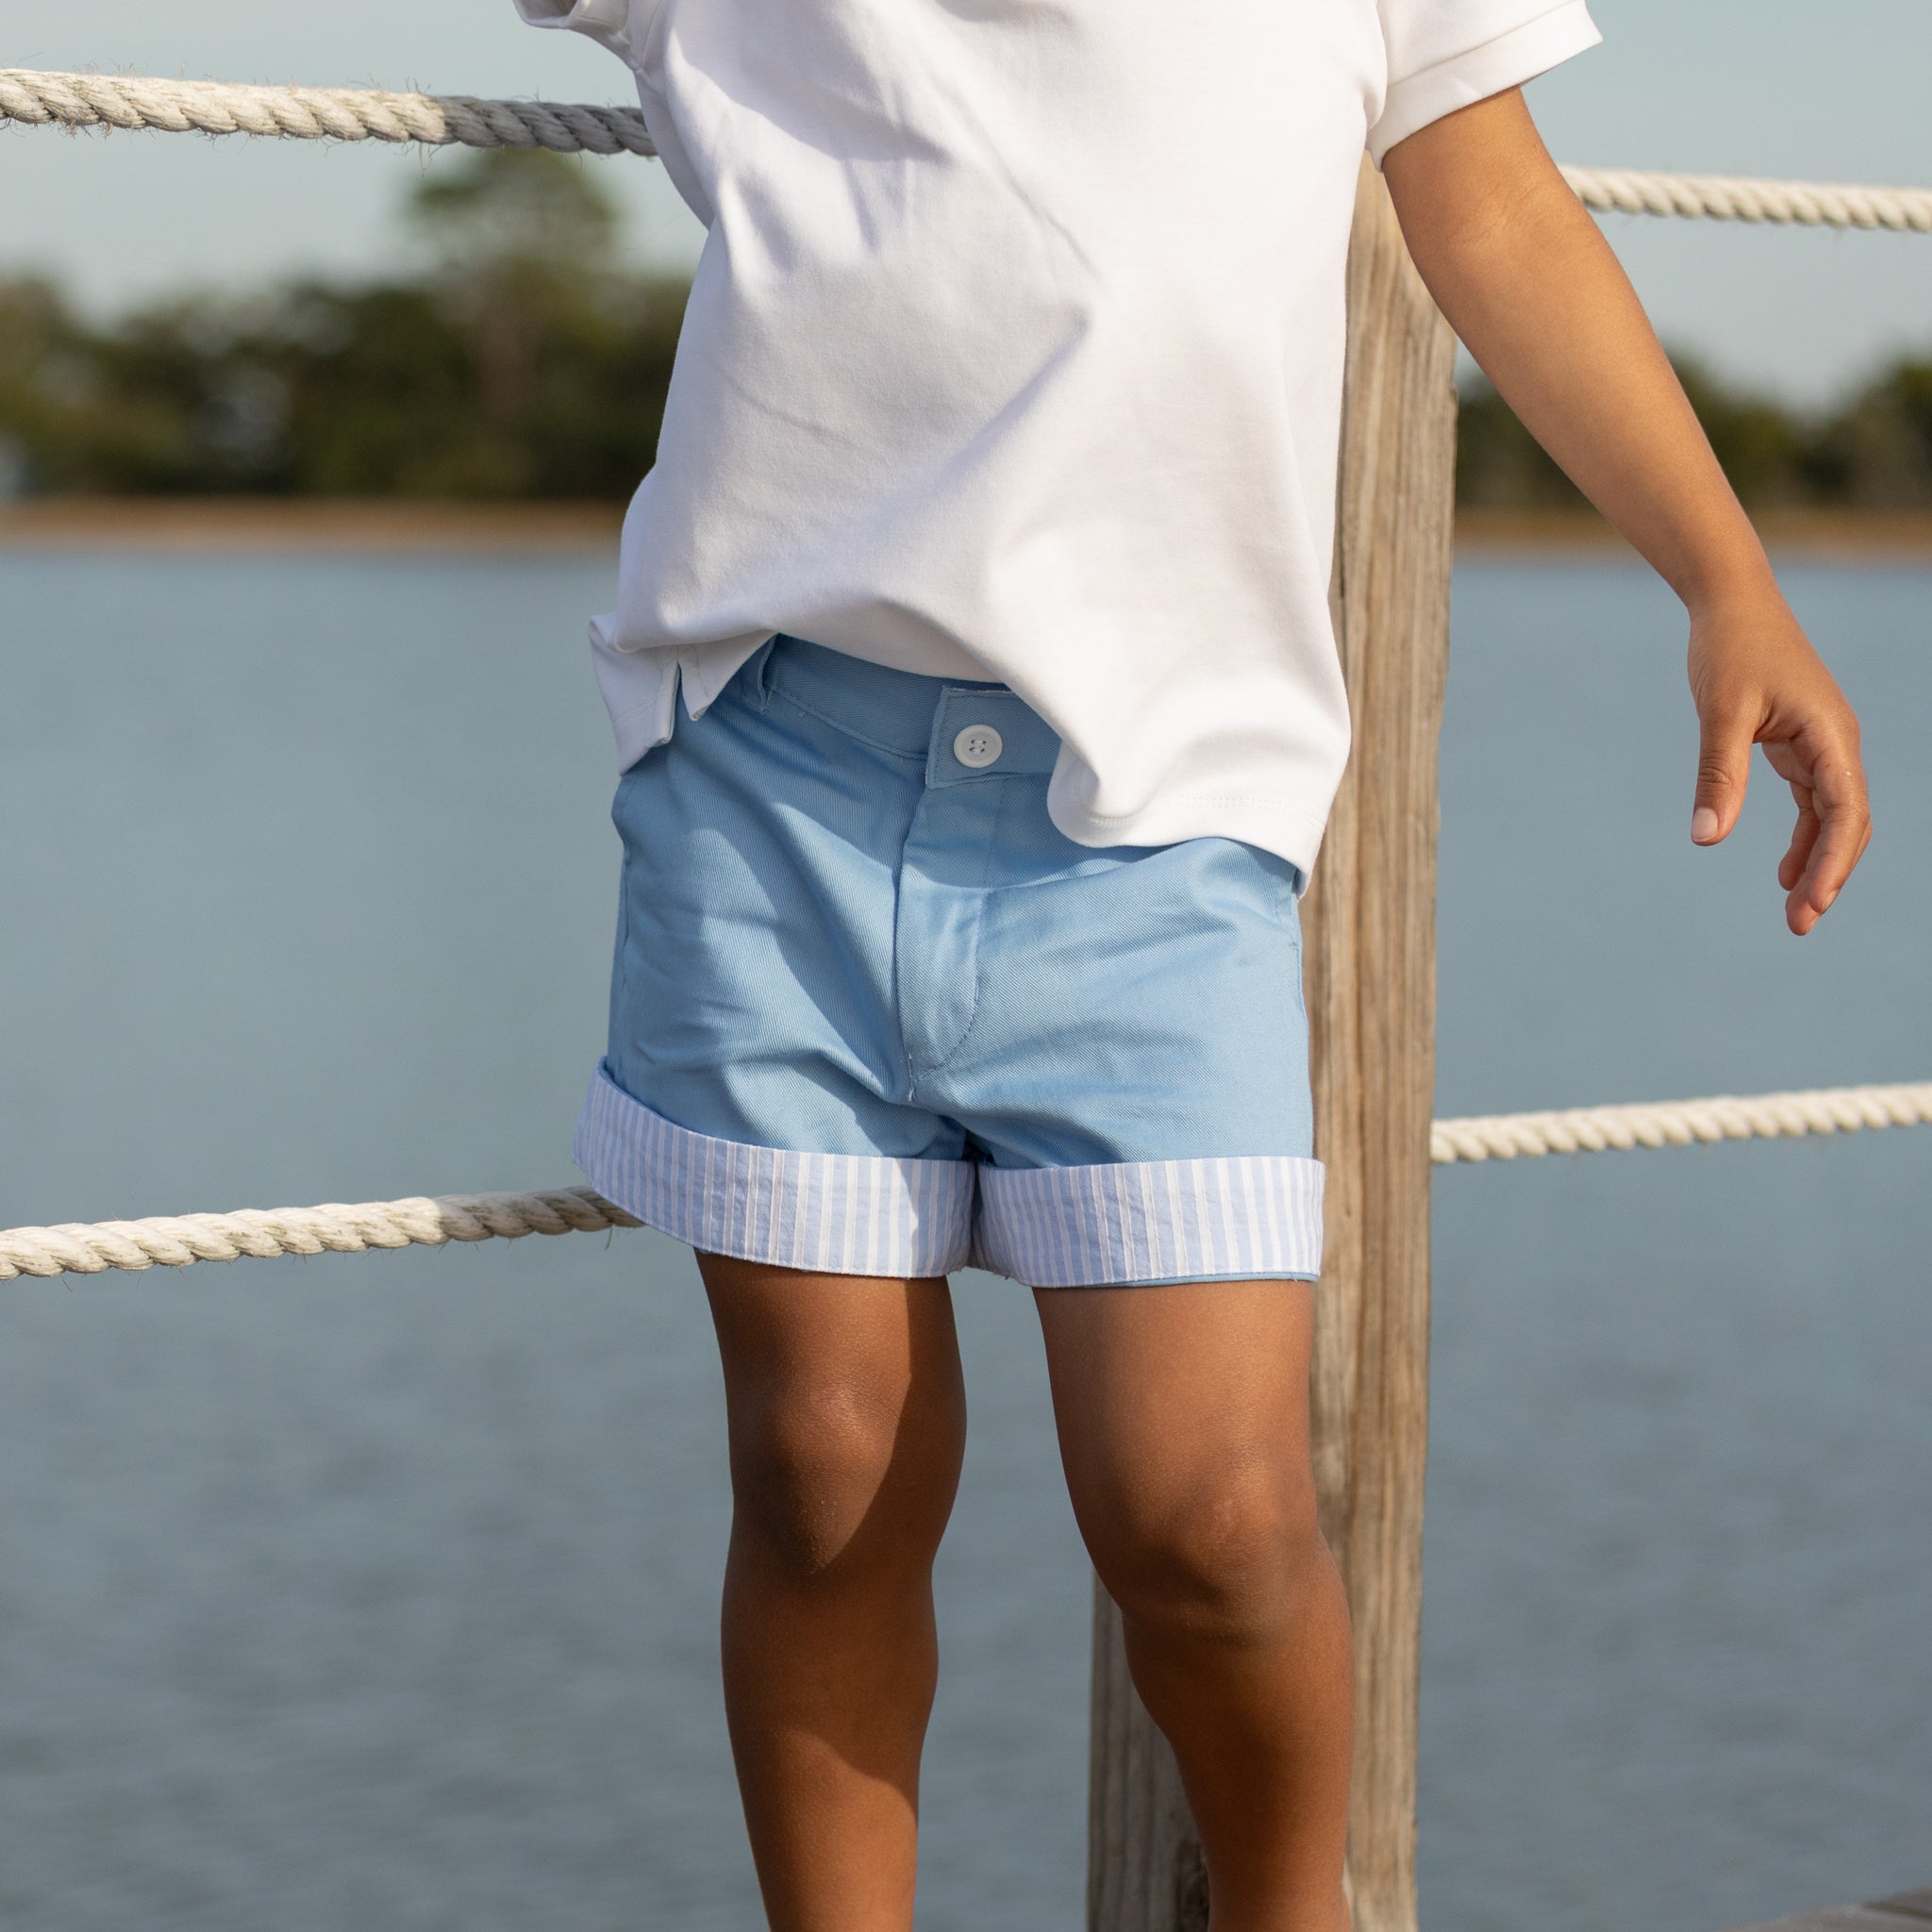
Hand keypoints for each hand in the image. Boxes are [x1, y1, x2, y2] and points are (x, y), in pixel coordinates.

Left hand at [1687, 592, 1871, 935]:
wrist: (1731, 602)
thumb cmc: (1729, 648)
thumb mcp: (1720, 712)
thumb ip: (1718, 774)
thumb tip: (1707, 837)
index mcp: (1829, 733)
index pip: (1846, 810)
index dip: (1833, 860)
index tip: (1811, 901)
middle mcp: (1836, 742)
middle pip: (1849, 822)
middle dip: (1830, 875)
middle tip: (1799, 925)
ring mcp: (1821, 745)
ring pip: (1833, 817)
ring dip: (1818, 864)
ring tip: (1796, 913)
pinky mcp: (1799, 746)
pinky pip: (1812, 803)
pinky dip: (1804, 840)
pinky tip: (1784, 875)